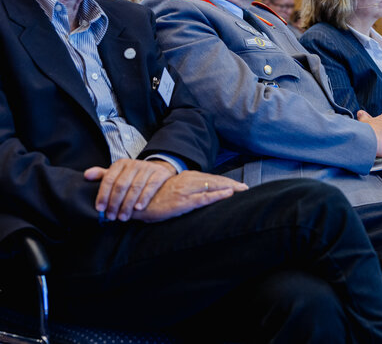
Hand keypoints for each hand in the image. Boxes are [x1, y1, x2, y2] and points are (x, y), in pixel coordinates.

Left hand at [84, 158, 175, 220]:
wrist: (159, 173)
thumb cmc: (134, 178)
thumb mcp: (119, 175)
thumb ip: (103, 176)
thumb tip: (86, 175)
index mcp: (121, 164)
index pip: (109, 179)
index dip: (103, 195)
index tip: (100, 209)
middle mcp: (134, 164)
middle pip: (121, 185)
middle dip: (114, 202)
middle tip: (111, 216)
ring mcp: (147, 168)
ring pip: (135, 187)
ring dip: (127, 204)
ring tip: (123, 217)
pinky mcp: (160, 174)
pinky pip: (150, 186)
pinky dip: (143, 198)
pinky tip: (138, 208)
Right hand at [133, 171, 247, 222]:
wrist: (136, 203)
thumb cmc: (152, 199)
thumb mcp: (171, 192)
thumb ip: (184, 191)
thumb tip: (197, 194)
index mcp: (185, 178)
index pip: (209, 179)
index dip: (224, 182)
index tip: (237, 186)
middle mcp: (187, 181)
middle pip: (214, 181)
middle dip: (231, 184)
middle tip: (245, 188)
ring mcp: (186, 191)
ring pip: (212, 186)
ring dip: (229, 188)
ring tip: (242, 190)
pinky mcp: (183, 202)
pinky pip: (204, 198)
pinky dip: (217, 195)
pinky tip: (228, 194)